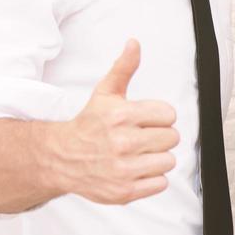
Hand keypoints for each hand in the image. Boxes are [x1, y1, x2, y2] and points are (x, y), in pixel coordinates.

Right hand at [50, 39, 179, 203]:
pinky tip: (136, 170)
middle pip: (171, 138)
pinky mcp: (124, 192)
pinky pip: (161, 184)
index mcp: (121, 116)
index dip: (159, 116)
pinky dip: (152, 179)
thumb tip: (134, 43)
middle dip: (159, 136)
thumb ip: (123, 68)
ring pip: (168, 161)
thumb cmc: (89, 124)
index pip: (169, 115)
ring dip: (157, 158)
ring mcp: (123, 170)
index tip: (144, 119)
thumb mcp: (105, 93)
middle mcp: (122, 143)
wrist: (62, 157)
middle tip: (141, 137)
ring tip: (138, 154)